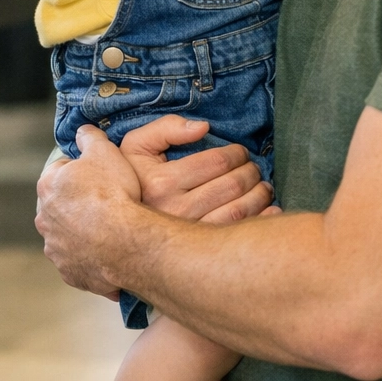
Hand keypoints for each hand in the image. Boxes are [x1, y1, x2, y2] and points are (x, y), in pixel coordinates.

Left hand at [35, 125, 145, 297]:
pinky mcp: (69, 272)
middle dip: (80, 203)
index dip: (83, 171)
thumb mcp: (103, 151)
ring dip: (83, 231)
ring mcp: (55, 249)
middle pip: (62, 206)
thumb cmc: (113, 194)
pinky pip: (79, 261)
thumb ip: (89, 137)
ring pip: (68, 235)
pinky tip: (109, 251)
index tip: (100, 176)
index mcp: (47, 187)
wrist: (125, 242)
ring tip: (110, 230)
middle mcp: (44, 219)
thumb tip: (83, 131)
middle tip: (107, 203)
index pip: (61, 171)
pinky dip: (90, 256)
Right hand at [118, 116, 275, 223]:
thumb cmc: (128, 182)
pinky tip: (268, 210)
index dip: (235, 153)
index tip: (239, 153)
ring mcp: (189, 235)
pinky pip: (239, 234)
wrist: (113, 228)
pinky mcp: (200, 254)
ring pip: (239, 210)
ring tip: (262, 187)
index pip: (215, 161)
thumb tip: (203, 128)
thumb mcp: (135, 147)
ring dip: (259, 195)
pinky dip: (261, 219)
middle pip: (231, 185)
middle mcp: (175, 210)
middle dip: (250, 172)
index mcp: (161, 182)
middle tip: (253, 169)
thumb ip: (165, 128)